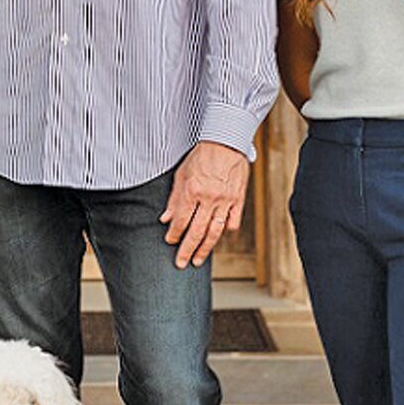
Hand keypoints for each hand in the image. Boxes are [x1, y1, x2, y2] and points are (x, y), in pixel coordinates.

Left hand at [160, 142, 249, 268]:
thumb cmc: (203, 155)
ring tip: (198, 260)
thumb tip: (165, 219)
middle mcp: (209, 198)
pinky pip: (233, 221)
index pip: (181, 221)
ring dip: (205, 248)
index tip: (170, 242)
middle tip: (181, 263)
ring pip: (215, 231)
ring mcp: (226, 201)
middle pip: (197, 231)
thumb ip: (174, 198)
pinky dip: (226, 231)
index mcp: (193, 191)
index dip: (174, 234)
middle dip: (187, 250)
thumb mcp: (181, 174)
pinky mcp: (238, 199)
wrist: (227, 142)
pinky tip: (218, 237)